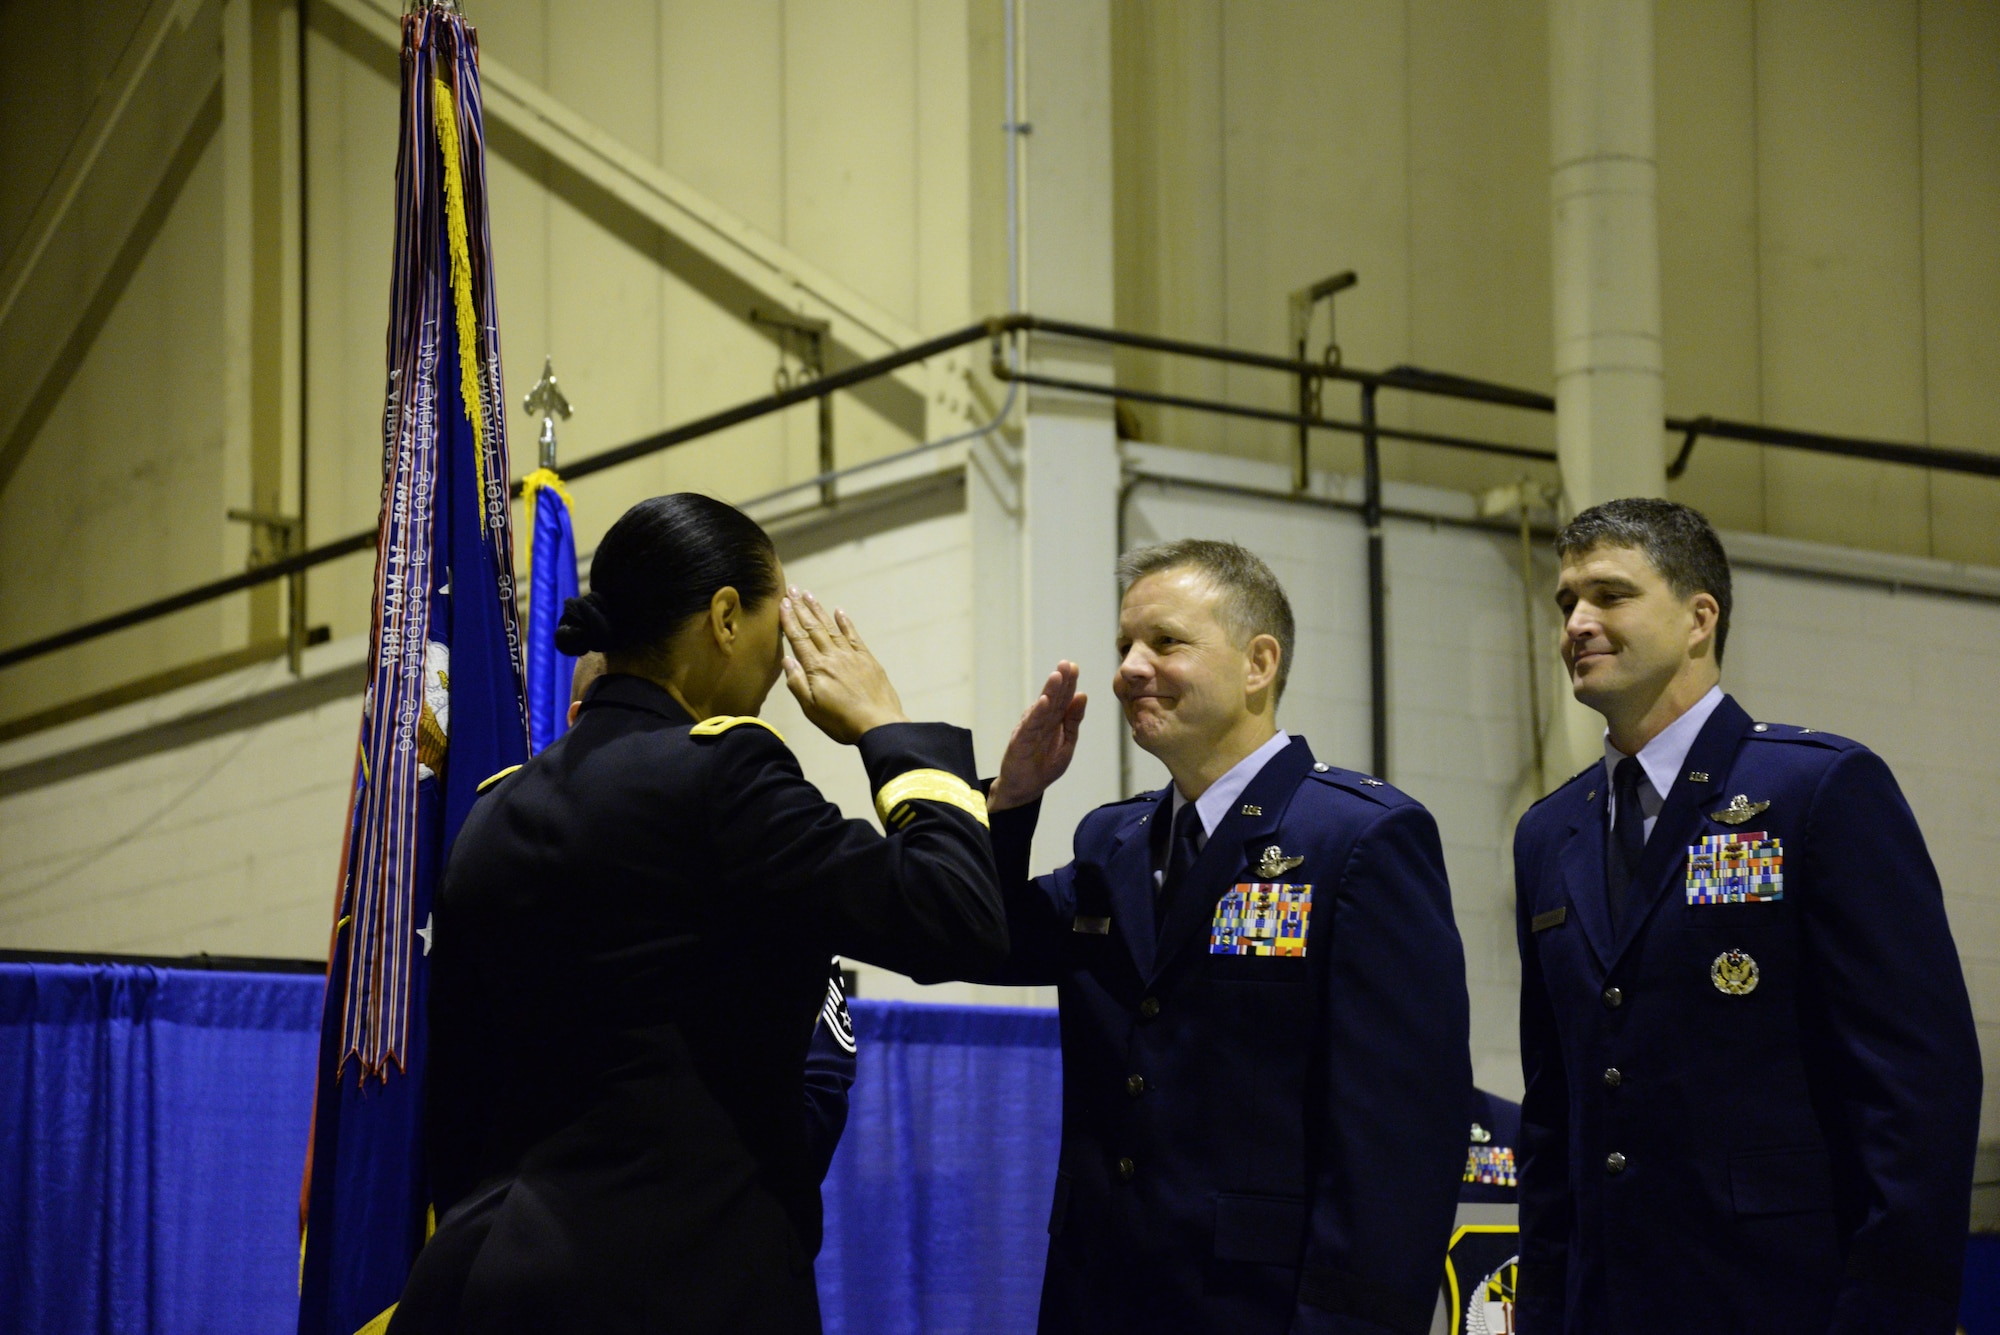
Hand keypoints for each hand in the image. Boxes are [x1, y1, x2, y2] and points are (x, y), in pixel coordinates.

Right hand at [781, 588, 908, 744]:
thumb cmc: (842, 722)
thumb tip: (787, 660)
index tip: (782, 603)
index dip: (789, 620)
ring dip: (819, 610)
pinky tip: (839, 612)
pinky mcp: (867, 660)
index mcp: (817, 668)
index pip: (799, 639)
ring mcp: (851, 656)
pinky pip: (854, 636)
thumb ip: (797, 683)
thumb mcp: (811, 709)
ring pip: (831, 628)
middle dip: (801, 608)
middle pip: (813, 628)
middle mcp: (833, 657)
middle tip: (792, 589)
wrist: (879, 724)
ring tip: (809, 595)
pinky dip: (845, 623)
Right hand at [989, 661, 1086, 811]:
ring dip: (1049, 691)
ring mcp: (1030, 730)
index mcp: (1054, 721)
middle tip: (1066, 663)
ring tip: (1057, 676)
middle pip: (1053, 699)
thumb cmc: (1044, 766)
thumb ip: (1074, 720)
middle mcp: (1041, 722)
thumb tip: (1083, 695)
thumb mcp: (1067, 743)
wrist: (1023, 789)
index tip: (1074, 667)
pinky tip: (1043, 701)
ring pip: (1042, 708)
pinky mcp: (1020, 742)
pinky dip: (1037, 713)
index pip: (1063, 699)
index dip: (1069, 683)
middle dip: (1060, 681)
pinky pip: (1030, 726)